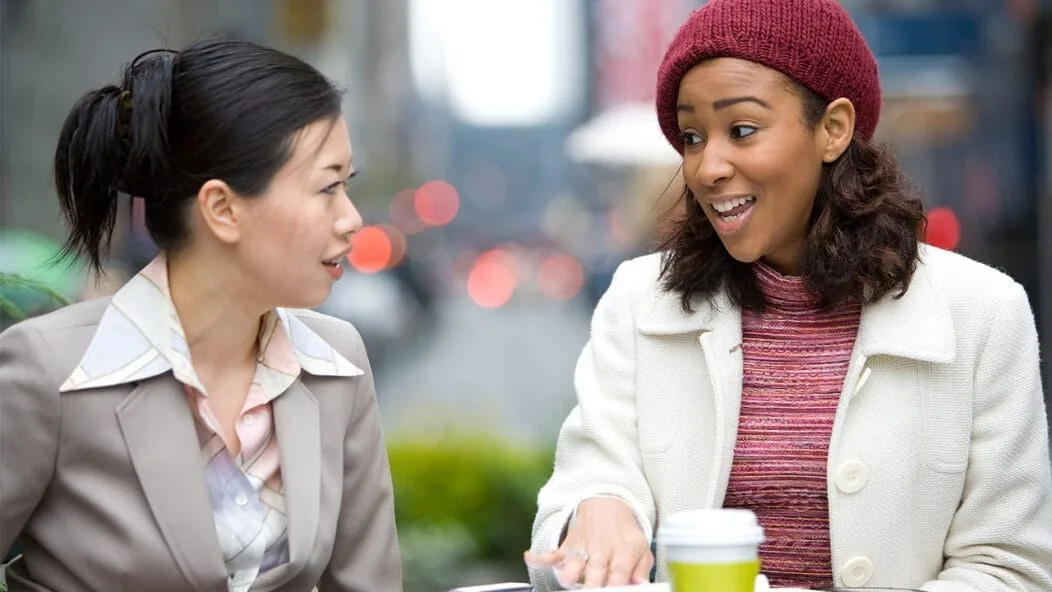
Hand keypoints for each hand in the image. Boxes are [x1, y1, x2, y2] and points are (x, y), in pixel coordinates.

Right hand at [525, 497, 652, 588]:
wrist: (606, 503)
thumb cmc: (624, 531)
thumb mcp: (641, 546)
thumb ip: (641, 569)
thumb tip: (642, 586)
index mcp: (622, 553)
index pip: (618, 577)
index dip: (615, 589)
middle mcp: (600, 552)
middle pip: (594, 577)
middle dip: (592, 589)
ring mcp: (582, 550)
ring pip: (570, 568)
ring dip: (569, 579)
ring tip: (572, 583)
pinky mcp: (567, 548)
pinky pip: (550, 554)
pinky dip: (539, 557)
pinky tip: (531, 558)